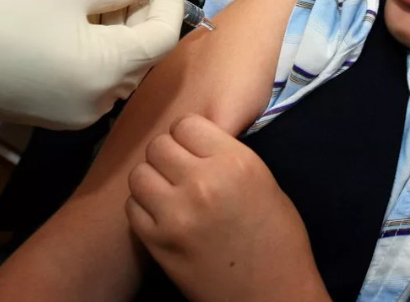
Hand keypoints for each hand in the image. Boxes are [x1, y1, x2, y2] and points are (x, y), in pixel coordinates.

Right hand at [0, 0, 182, 133]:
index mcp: (107, 73)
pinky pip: (92, 75)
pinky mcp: (50, 110)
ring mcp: (73, 111)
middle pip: (144, 50)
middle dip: (144, 5)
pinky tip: (84, 10)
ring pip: (119, 62)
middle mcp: (98, 102)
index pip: (164, 33)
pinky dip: (98, 42)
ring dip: (121, 22)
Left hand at [126, 115, 328, 301]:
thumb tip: (197, 141)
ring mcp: (175, 215)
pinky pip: (132, 207)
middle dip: (169, 155)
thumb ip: (227, 156)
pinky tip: (162, 214)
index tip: (197, 148)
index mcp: (235, 163)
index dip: (190, 135)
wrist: (271, 295)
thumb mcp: (264, 182)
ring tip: (169, 191)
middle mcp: (202, 183)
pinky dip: (143, 207)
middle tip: (181, 170)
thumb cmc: (278, 239)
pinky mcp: (158, 243)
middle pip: (158, 145)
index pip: (186, 124)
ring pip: (139, 174)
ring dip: (152, 179)